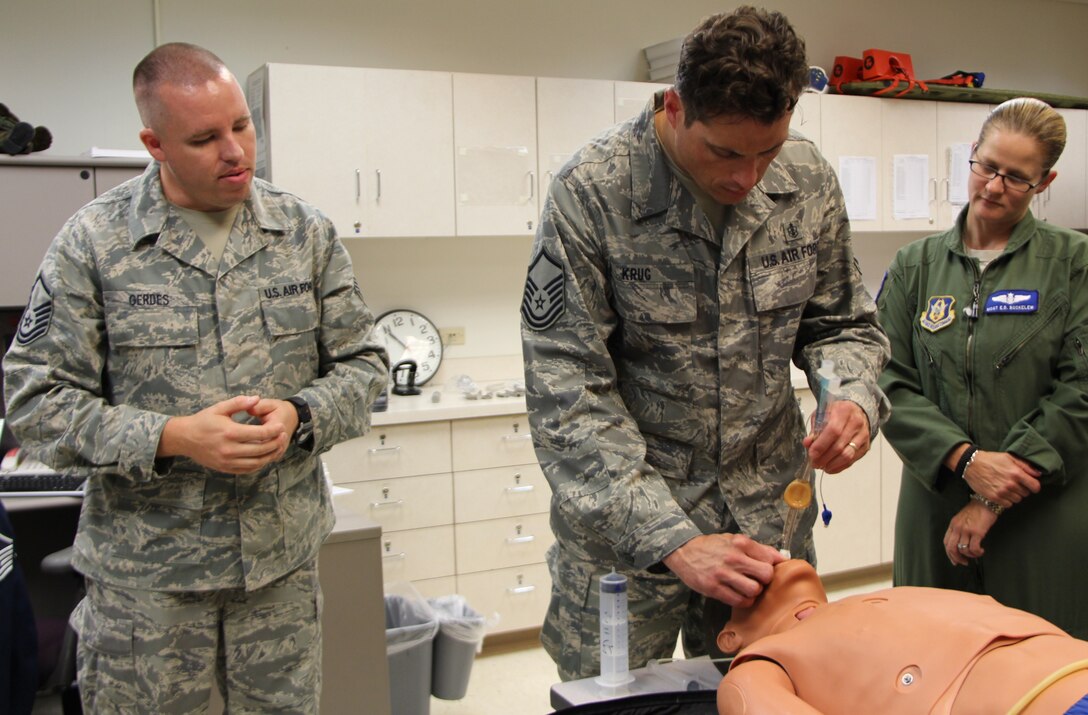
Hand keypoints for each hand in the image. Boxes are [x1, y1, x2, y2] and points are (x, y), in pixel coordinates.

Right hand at [157, 395, 289, 473]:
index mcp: (230, 432)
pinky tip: (264, 456)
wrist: (184, 438)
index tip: (281, 426)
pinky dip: (259, 464)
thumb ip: (239, 403)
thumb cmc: (203, 421)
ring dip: (270, 456)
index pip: (259, 433)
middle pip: (261, 450)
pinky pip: (247, 469)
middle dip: (276, 443)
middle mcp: (229, 449)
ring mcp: (227, 461)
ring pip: (256, 462)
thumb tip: (257, 398)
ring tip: (277, 446)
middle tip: (284, 436)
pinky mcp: (225, 468)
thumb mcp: (219, 408)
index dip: (274, 431)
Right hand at [662, 533, 784, 606]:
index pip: (770, 559)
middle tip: (758, 580)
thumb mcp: (734, 539)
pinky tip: (739, 595)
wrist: (683, 551)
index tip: (765, 570)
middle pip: (766, 575)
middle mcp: (733, 557)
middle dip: (765, 580)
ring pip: (754, 590)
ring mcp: (723, 574)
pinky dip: (743, 601)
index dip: (771, 567)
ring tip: (747, 589)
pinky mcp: (713, 588)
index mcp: (740, 543)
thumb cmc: (712, 546)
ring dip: (754, 592)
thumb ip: (757, 548)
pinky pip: (739, 601)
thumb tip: (781, 558)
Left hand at [802, 400, 869, 472]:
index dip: (821, 445)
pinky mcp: (865, 446)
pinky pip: (852, 460)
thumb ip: (815, 430)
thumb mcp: (821, 415)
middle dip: (824, 458)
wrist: (855, 411)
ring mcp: (863, 435)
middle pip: (840, 446)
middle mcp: (856, 423)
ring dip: (832, 464)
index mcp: (843, 411)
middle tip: (814, 463)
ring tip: (821, 466)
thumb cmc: (836, 413)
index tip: (811, 454)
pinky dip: (839, 467)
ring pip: (847, 455)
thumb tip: (807, 443)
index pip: (833, 431)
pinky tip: (830, 467)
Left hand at [944, 500, 997, 564]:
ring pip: (963, 549)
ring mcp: (966, 530)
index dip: (949, 554)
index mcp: (953, 525)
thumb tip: (960, 543)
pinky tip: (981, 551)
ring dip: (970, 555)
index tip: (955, 560)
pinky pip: (974, 548)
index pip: (946, 543)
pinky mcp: (977, 532)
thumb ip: (959, 529)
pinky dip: (977, 552)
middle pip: (951, 548)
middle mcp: (957, 528)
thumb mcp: (962, 518)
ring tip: (977, 554)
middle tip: (964, 562)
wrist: (986, 502)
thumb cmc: (976, 510)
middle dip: (957, 558)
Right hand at [963, 450, 1040, 506]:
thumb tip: (1038, 474)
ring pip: (1017, 499)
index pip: (1035, 486)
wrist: (971, 464)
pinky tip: (1002, 493)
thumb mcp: (1009, 457)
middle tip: (1014, 484)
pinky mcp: (994, 497)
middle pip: (1026, 494)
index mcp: (1016, 473)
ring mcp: (1002, 492)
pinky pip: (1008, 504)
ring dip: (1014, 495)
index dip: (1034, 486)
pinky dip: (1007, 500)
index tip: (1030, 485)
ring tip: (1007, 488)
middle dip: (1022, 489)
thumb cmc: (991, 459)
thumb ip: (1025, 466)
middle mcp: (1011, 484)